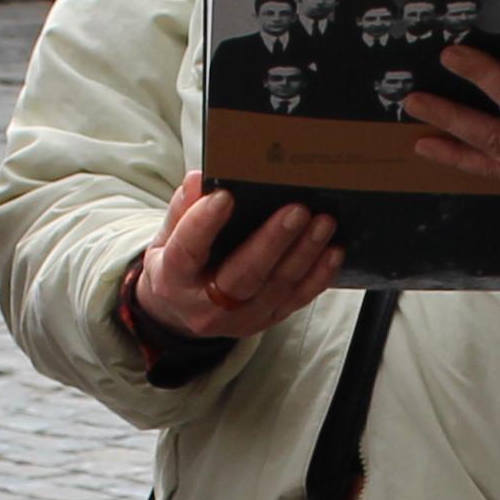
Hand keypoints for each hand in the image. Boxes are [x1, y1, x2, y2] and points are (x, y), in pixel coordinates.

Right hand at [130, 173, 343, 343]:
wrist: (183, 313)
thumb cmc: (179, 266)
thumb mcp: (167, 238)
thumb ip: (182, 208)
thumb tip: (198, 178)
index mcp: (174, 279)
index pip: (186, 251)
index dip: (203, 224)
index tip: (224, 198)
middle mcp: (206, 306)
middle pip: (242, 275)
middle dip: (272, 241)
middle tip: (296, 210)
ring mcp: (240, 318)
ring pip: (277, 287)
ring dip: (304, 253)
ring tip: (323, 222)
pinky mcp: (266, 320)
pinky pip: (296, 299)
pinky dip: (318, 276)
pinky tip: (332, 251)